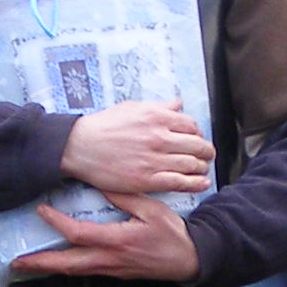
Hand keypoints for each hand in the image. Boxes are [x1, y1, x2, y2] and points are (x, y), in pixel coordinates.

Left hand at [10, 192, 199, 281]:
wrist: (189, 260)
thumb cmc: (173, 233)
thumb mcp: (152, 208)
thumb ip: (125, 197)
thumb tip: (100, 184)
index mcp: (117, 241)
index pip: (79, 234)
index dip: (57, 223)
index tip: (41, 211)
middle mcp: (110, 260)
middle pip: (67, 265)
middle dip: (41, 264)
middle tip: (16, 262)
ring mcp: (111, 270)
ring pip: (74, 271)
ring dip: (50, 268)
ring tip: (28, 265)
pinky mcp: (115, 274)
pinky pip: (85, 272)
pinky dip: (67, 268)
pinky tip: (57, 263)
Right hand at [58, 101, 212, 194]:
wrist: (80, 146)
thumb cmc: (103, 125)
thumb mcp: (132, 107)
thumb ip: (159, 107)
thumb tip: (178, 103)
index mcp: (157, 117)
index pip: (192, 125)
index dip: (198, 133)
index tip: (196, 138)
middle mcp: (159, 137)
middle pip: (198, 145)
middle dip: (206, 151)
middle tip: (206, 155)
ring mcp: (154, 160)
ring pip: (192, 165)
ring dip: (202, 168)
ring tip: (202, 169)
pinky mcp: (147, 180)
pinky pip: (180, 182)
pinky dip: (195, 184)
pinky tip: (202, 183)